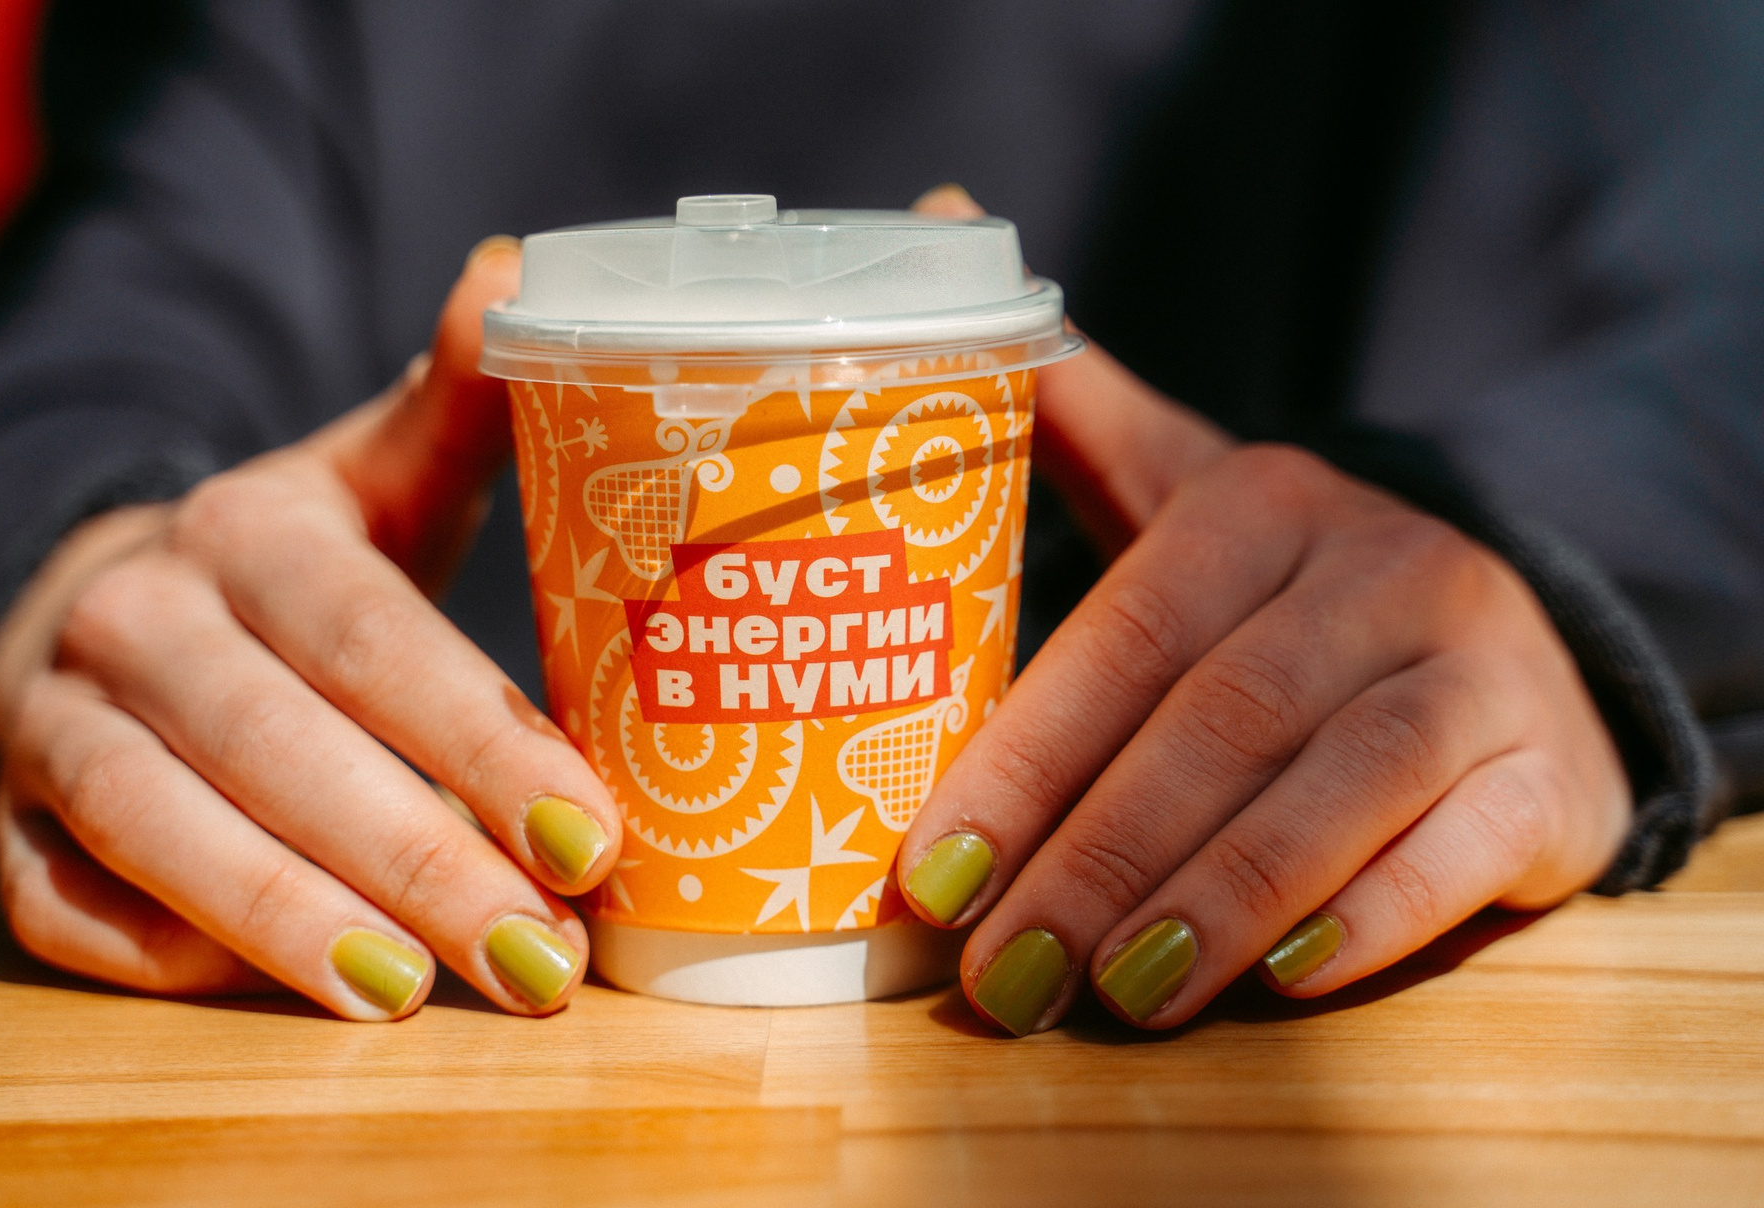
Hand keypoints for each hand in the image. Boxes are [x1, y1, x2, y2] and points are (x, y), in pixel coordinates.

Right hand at [0, 237, 623, 1020]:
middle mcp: (133, 617)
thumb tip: (518, 271)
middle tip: (536, 959)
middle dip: (414, 862)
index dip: (479, 742)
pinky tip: (273, 993)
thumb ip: (455, 405)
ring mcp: (52, 721)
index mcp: (244, 529)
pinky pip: (57, 904)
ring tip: (413, 998)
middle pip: (273, 746)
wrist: (116, 595)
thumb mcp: (373, 477)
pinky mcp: (9, 820)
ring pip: (154, 827)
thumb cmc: (296, 565)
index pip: (370, 639)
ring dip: (285, 923)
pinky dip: (155, 955)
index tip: (590, 838)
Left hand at [896, 221, 1631, 1033]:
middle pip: (1217, 726)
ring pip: (1331, 795)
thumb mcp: (1186, 492)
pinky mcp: (1548, 771)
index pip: (1123, 638)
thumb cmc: (1285, 593)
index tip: (930, 878)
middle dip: (1094, 861)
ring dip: (1209, 907)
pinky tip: (1282, 983)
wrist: (1496, 637)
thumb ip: (1072, 406)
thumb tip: (948, 225)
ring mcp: (1479, 665)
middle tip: (1001, 981)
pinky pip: (1455, 856)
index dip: (1023, 763)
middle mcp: (1382, 566)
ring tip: (1107, 999)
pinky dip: (1364, 920)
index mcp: (1262, 500)